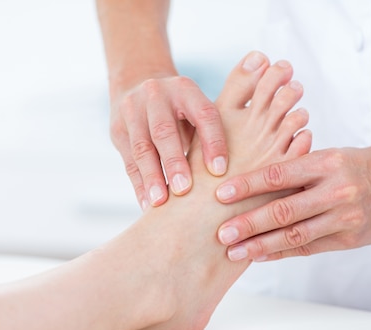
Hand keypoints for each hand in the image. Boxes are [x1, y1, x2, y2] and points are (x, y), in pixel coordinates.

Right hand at [110, 75, 227, 208]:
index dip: (213, 143)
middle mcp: (156, 96)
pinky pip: (128, 161)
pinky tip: (147, 205)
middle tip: (184, 189)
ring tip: (159, 203)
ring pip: (141, 148)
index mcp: (186, 89)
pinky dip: (139, 184)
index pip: (203, 114)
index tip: (220, 172)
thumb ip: (223, 125)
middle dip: (174, 162)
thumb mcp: (200, 105)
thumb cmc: (183, 107)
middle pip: (164, 131)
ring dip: (151, 177)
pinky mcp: (117, 130)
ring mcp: (132, 111)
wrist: (137, 83)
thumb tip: (252, 158)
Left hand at [215, 143, 370, 260]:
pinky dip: (281, 252)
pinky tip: (259, 256)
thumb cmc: (357, 165)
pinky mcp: (348, 238)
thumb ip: (296, 171)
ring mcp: (344, 217)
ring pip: (295, 234)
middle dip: (249, 223)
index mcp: (327, 163)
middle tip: (221, 232)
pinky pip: (308, 247)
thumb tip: (250, 185)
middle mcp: (336, 191)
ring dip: (261, 245)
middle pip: (284, 210)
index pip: (279, 174)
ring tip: (234, 251)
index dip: (248, 185)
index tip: (221, 193)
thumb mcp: (329, 157)